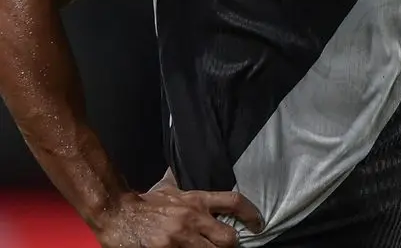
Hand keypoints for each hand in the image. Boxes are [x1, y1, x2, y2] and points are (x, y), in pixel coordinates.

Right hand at [93, 186, 263, 247]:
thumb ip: (191, 194)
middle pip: (228, 238)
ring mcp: (179, 238)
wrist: (116, 213)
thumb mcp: (172, 191)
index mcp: (196, 200)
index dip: (252, 214)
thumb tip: (203, 186)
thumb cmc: (145, 204)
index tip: (258, 224)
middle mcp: (192, 218)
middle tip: (228, 246)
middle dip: (231, 245)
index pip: (234, 202)